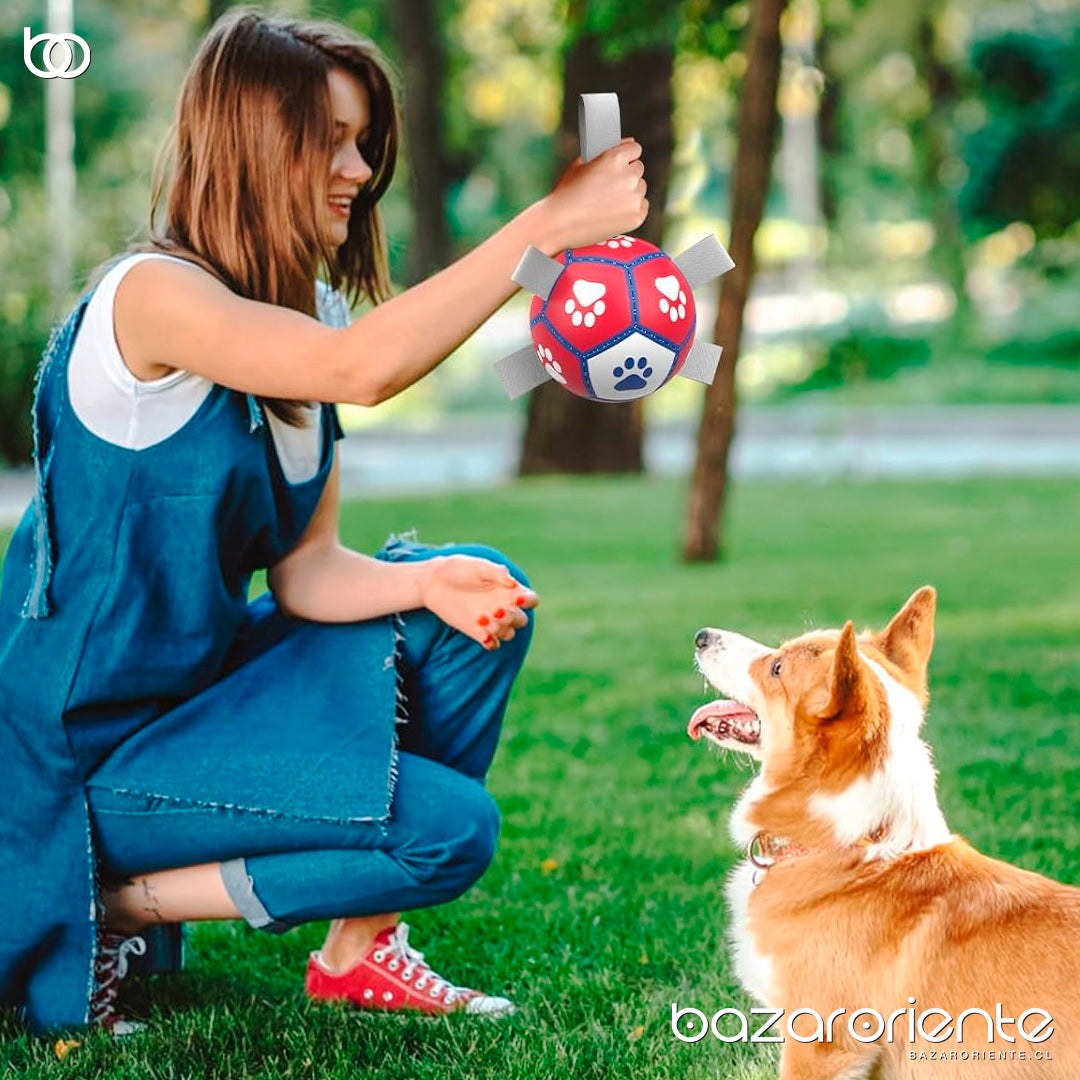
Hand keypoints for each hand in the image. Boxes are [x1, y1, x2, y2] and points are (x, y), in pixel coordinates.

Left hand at [420, 555, 538, 649]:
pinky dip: (491, 642)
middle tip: (495, 610)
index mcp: (509, 589)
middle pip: (522, 621)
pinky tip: (481, 633)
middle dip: (512, 618)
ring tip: (482, 619)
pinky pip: (493, 644)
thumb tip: (512, 582)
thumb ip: (495, 572)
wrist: (434, 583)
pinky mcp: (478, 632)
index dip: (529, 602)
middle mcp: (504, 606)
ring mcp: (492, 621)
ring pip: (509, 634)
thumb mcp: (477, 566)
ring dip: (500, 630)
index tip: (515, 599)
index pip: (532, 600)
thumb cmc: (458, 569)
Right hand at [543, 137, 648, 250]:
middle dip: (626, 174)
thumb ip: (607, 150)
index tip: (618, 165)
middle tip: (607, 188)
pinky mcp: (637, 217)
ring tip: (607, 202)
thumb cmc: (566, 193)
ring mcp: (634, 198)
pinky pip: (642, 206)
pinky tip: (613, 213)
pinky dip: (631, 209)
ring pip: (640, 188)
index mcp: (615, 158)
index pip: (635, 149)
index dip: (625, 157)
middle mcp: (628, 176)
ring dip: (629, 192)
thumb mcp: (581, 164)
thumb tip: (629, 141)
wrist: (558, 225)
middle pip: (638, 169)